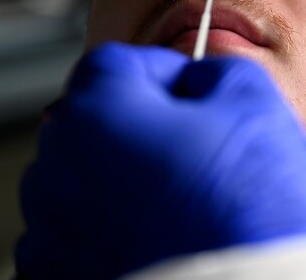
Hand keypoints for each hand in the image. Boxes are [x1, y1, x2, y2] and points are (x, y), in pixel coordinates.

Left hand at [15, 42, 305, 279]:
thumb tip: (198, 81)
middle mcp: (55, 171)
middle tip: (198, 154)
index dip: (164, 73)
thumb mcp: (254, 104)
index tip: (193, 94)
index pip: (116, 64)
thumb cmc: (249, 212)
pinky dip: (113, 236)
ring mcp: (51, 235)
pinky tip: (162, 242)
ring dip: (125, 184)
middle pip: (96, 124)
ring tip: (184, 207)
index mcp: (95, 113)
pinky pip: (82, 240)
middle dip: (142, 130)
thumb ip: (215, 72)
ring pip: (87, 184)